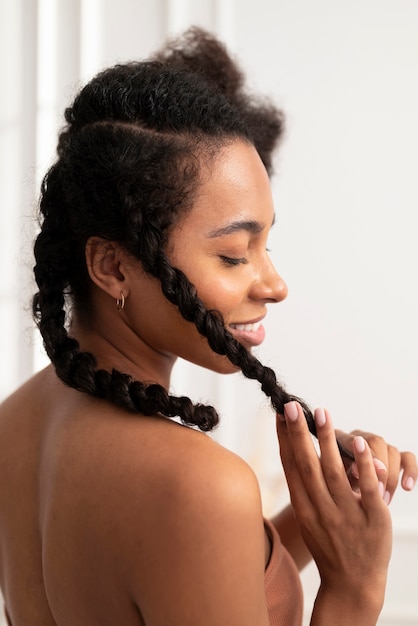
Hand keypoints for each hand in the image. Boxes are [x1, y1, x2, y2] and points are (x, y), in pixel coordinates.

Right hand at [277, 402, 391, 617]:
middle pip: (306, 465)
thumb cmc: (328, 546)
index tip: (280, 415)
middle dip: (298, 434)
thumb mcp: (307, 518)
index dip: (284, 439)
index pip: (290, 467)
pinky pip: (365, 488)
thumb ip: (302, 488)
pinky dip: (360, 465)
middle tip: (293, 406)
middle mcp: (321, 509)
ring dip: (326, 440)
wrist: (353, 585)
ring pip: (333, 471)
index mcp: (303, 508)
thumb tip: (292, 452)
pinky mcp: (373, 519)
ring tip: (321, 413)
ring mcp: (346, 515)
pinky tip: (356, 443)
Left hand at [335, 428, 416, 504]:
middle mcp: (360, 438)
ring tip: (383, 500)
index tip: (359, 472)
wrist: (343, 498)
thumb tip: (356, 469)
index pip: (350, 439)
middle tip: (376, 491)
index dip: (358, 454)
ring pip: (391, 450)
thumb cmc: (334, 488)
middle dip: (378, 468)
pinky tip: (407, 487)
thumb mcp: (333, 484)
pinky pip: (407, 457)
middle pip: (375, 441)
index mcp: (340, 441)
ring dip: (390, 477)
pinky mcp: (394, 457)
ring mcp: (378, 447)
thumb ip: (343, 475)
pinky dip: (410, 471)